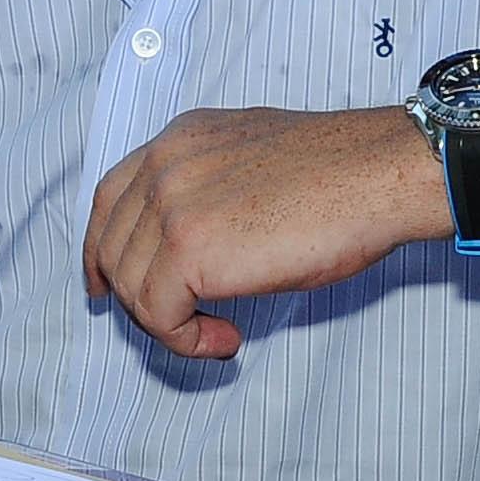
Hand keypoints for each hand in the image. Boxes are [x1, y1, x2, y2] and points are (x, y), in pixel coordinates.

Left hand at [83, 107, 444, 359]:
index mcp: (181, 139)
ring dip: (170, 324)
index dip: (102, 246)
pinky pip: (157, 314)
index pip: (110, 196)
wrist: (377, 174)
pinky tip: (226, 339)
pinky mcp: (186, 249)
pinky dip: (186, 341)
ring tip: (217, 333)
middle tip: (181, 326)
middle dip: (137, 298)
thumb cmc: (343, 176)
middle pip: (112, 245)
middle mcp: (165, 165)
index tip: (105, 285)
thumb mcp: (254, 163)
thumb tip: (204, 243)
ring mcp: (170, 204)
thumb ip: (211, 190)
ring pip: (132, 286)